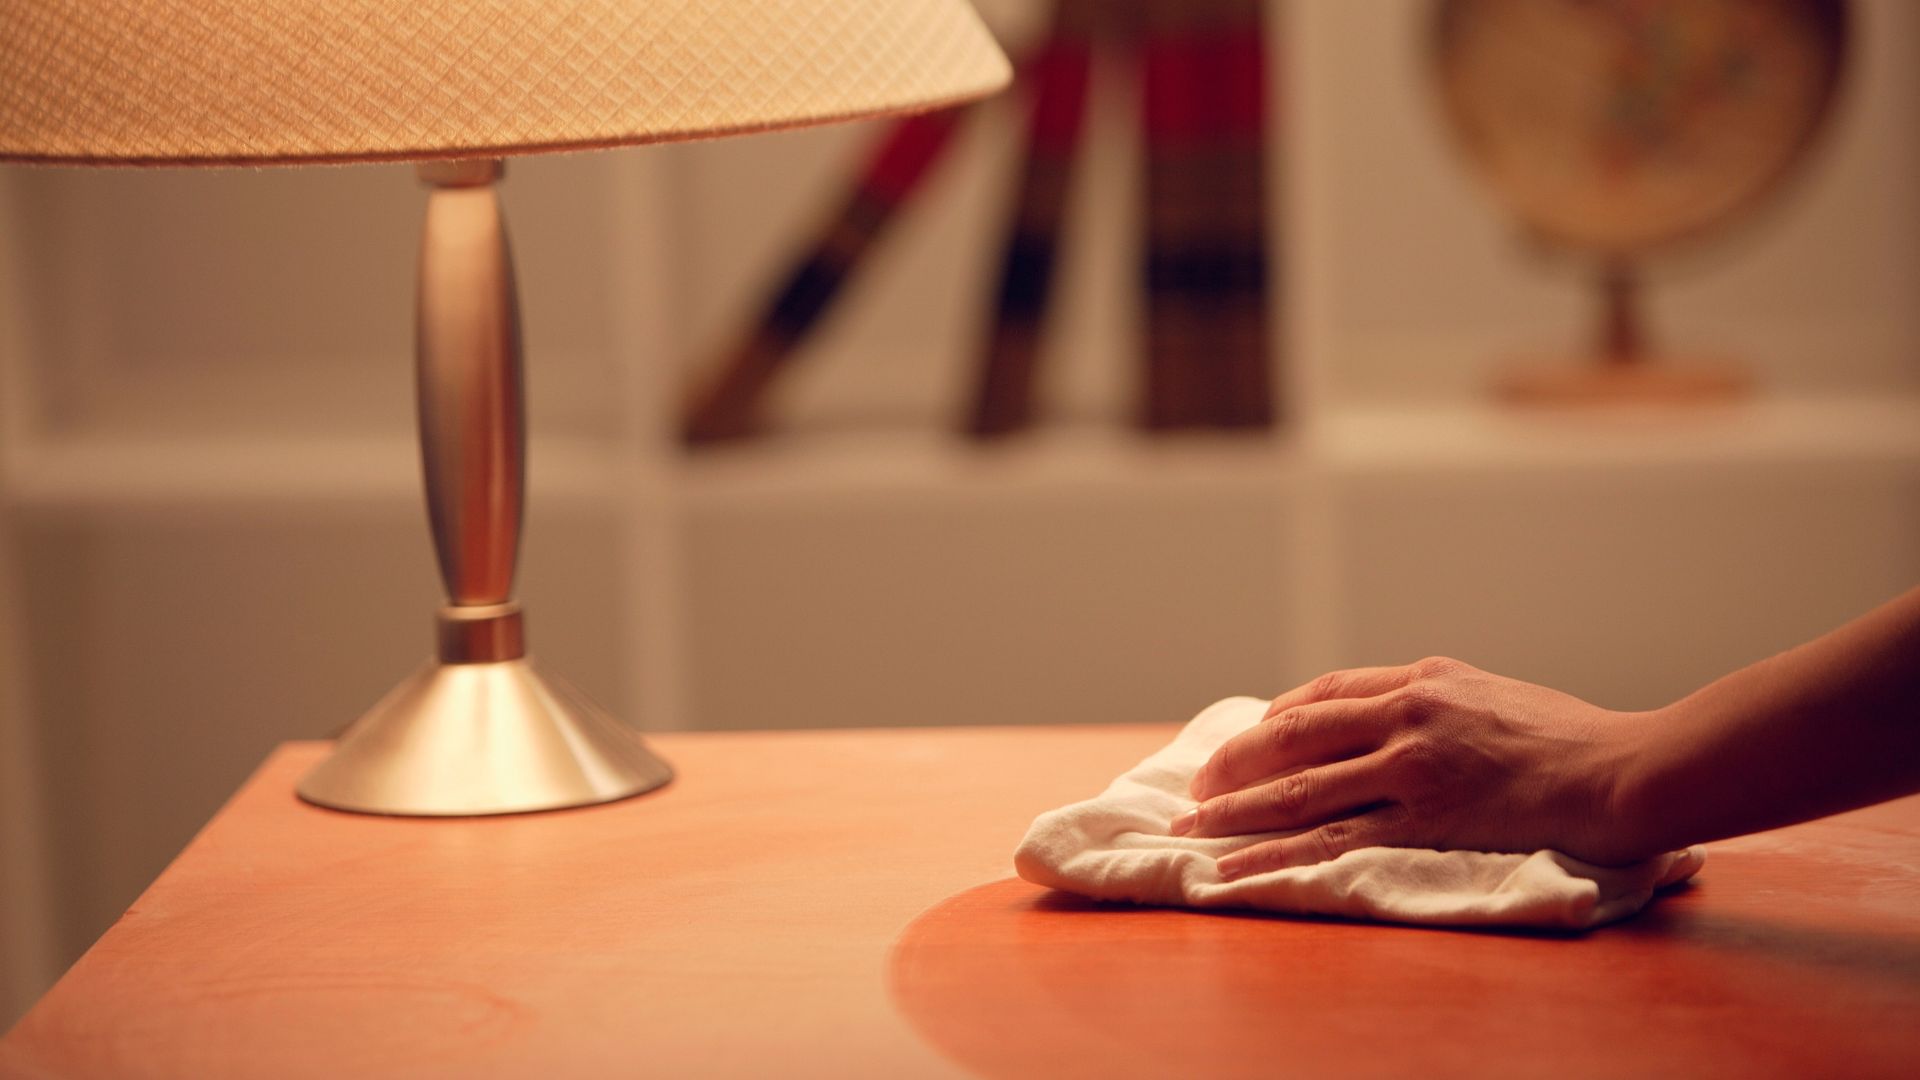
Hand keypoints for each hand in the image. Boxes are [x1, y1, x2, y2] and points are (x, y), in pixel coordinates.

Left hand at [1177, 658, 1651, 877]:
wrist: (1630, 771)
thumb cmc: (1577, 741)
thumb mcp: (1496, 696)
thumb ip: (1442, 705)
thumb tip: (1400, 723)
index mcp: (1425, 678)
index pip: (1325, 692)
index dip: (1275, 720)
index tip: (1247, 744)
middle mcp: (1409, 713)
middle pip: (1294, 735)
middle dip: (1235, 764)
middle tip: (1196, 790)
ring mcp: (1414, 766)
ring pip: (1300, 788)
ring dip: (1235, 811)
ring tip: (1191, 829)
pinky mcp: (1427, 819)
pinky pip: (1332, 840)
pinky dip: (1275, 855)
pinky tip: (1237, 869)